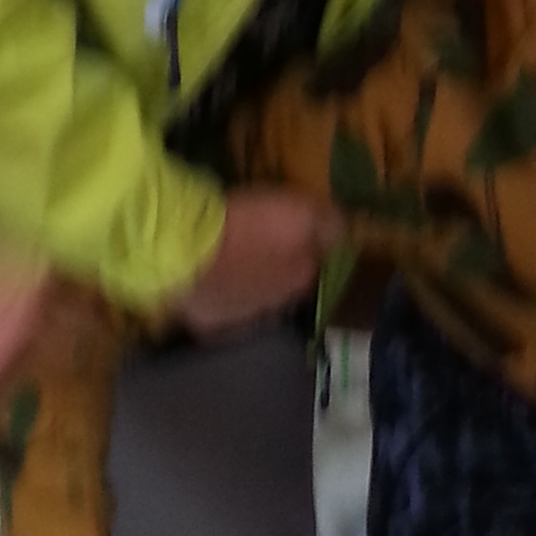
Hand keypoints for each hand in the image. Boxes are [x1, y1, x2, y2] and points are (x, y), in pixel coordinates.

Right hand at [169, 186, 341, 335]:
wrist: (189, 254)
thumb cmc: (246, 225)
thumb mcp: (298, 211)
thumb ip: (327, 223)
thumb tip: (346, 231)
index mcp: (301, 275)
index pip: (316, 258)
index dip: (306, 240)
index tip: (293, 225)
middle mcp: (278, 303)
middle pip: (286, 281)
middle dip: (279, 264)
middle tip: (262, 240)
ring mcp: (243, 317)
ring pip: (255, 298)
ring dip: (251, 283)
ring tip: (236, 261)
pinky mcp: (210, 324)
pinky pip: (222, 310)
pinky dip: (221, 298)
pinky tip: (213, 283)